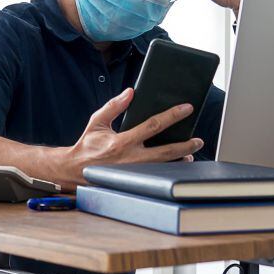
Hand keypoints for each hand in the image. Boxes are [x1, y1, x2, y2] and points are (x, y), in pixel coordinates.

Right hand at [61, 88, 202, 188]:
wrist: (75, 171)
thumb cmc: (87, 145)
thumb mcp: (97, 122)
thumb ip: (113, 106)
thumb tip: (131, 92)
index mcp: (122, 141)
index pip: (153, 125)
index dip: (172, 116)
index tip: (187, 108)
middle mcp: (130, 159)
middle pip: (165, 151)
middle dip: (185, 145)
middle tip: (198, 140)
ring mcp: (134, 173)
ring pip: (164, 167)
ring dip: (179, 160)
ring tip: (190, 153)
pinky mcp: (133, 181)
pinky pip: (156, 176)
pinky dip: (169, 170)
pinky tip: (177, 166)